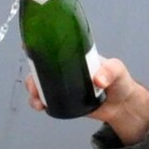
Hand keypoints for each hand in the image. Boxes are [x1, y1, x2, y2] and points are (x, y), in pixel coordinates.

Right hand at [23, 56, 148, 143]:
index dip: (38, 43)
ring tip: (36, 99)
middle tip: (33, 83)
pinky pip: (46, 99)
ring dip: (33, 89)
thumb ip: (110, 72)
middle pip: (40, 66)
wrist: (121, 106)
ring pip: (40, 84)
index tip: (26, 45)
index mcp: (75, 54)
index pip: (54, 44)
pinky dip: (39, 102)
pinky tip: (41, 106)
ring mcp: (63, 84)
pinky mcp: (63, 99)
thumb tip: (98, 80)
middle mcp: (65, 67)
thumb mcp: (117, 70)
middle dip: (32, 73)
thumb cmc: (120, 81)